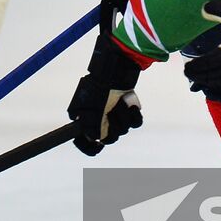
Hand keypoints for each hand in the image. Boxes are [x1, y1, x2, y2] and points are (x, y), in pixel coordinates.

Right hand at [67, 33, 144, 155]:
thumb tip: (94, 139)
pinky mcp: (128, 111)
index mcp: (85, 121)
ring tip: (120, 103)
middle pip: (108, 138)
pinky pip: (135, 123)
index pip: (85, 142)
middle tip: (111, 113)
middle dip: (112, 127)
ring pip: (123, 130)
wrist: (113, 72)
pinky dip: (133, 115)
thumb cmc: (97, 89)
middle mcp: (100, 120)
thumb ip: (90, 127)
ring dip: (123, 117)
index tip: (97, 146)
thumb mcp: (88, 110)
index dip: (89, 147)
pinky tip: (130, 104)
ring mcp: (114, 116)